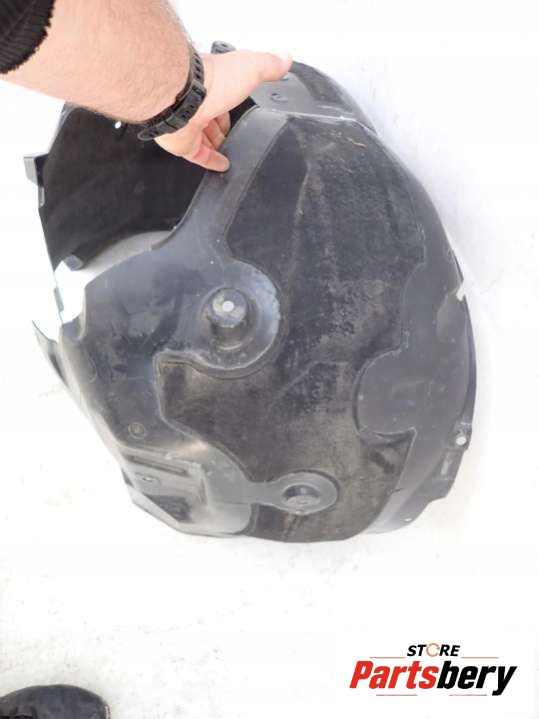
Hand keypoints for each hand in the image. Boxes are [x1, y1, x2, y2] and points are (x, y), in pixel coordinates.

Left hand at [155, 50, 291, 170]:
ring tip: (230, 153)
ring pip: (203, 137)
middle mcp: (198, 102)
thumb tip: (284, 59)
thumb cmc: (212, 81)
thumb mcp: (250, 67)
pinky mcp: (184, 144)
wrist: (184, 97)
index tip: (243, 112)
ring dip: (216, 145)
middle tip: (235, 136)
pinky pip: (199, 156)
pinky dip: (211, 162)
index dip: (234, 105)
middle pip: (212, 118)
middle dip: (223, 127)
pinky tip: (222, 166)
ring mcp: (189, 124)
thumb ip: (268, 64)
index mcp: (213, 83)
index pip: (226, 95)